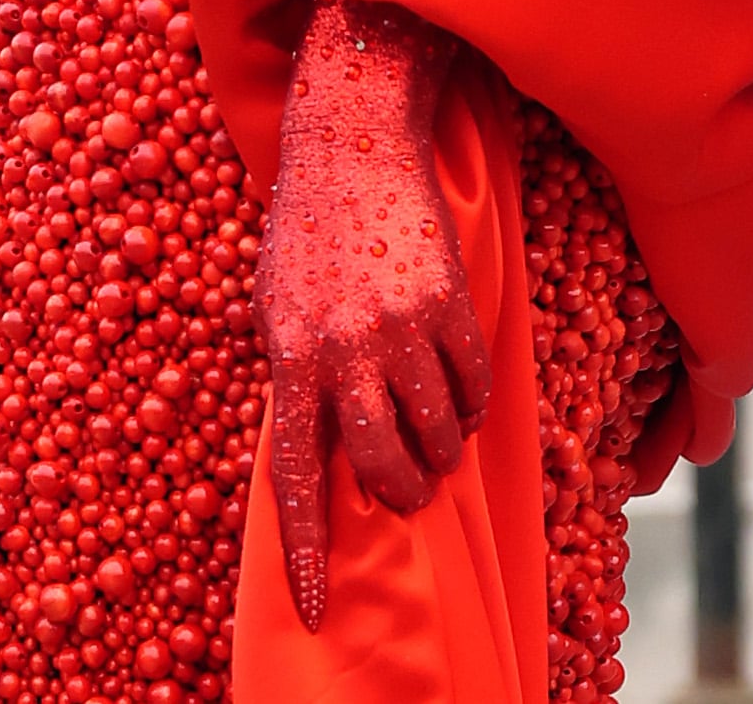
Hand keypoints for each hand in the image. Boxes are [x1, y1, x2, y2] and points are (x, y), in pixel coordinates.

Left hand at [255, 0, 490, 630]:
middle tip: (408, 486)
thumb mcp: (278, 310)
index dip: (307, 551)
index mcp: (291, 358)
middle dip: (402, 494)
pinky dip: (471, 402)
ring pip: (439, 435)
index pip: (297, 478)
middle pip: (382, 468)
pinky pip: (474, 387)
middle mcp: (343, 348)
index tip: (315, 610)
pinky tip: (457, 382)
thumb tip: (321, 458)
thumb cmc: (309, 234)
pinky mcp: (448, 302)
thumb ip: (299, 382)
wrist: (354, 143)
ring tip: (435, 427)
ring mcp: (400, 325)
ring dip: (442, 448)